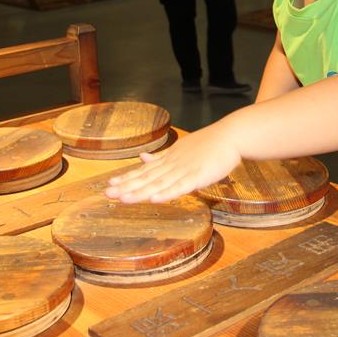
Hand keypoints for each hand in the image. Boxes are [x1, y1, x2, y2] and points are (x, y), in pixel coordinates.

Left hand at [105, 124, 241, 202]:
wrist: (230, 136)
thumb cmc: (208, 144)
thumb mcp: (181, 149)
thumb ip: (161, 158)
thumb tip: (142, 158)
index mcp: (168, 160)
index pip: (143, 171)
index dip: (126, 179)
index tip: (109, 186)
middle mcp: (172, 165)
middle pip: (147, 178)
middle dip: (127, 187)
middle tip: (107, 195)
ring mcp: (184, 170)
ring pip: (159, 183)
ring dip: (141, 191)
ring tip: (124, 199)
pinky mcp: (198, 176)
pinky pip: (180, 187)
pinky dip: (167, 193)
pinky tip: (154, 199)